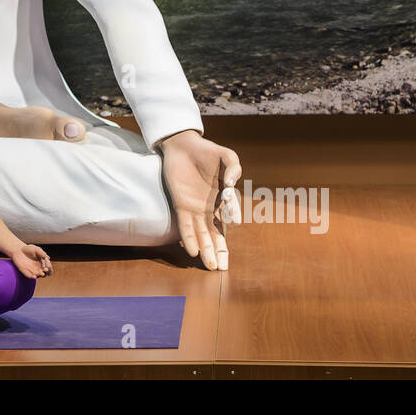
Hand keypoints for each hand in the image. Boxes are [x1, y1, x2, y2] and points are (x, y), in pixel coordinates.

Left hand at [10, 243, 51, 278]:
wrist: (18, 250)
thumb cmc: (28, 249)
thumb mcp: (36, 249)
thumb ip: (42, 253)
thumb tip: (48, 258)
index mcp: (42, 263)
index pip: (48, 267)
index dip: (49, 267)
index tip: (48, 265)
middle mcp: (38, 268)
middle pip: (44, 273)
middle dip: (46, 272)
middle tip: (46, 270)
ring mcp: (31, 270)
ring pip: (38, 275)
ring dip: (40, 275)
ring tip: (42, 273)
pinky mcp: (25, 271)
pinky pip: (29, 276)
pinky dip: (32, 277)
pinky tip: (34, 277)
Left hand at [159, 129, 242, 270]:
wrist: (183, 146)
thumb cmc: (207, 152)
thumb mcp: (227, 157)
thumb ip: (234, 168)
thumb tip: (231, 184)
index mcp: (222, 200)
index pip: (229, 219)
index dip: (232, 219)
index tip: (234, 221)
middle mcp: (209, 209)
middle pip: (215, 235)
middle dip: (220, 251)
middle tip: (223, 268)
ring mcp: (194, 209)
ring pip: (201, 234)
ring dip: (205, 250)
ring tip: (210, 265)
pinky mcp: (180, 205)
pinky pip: (185, 226)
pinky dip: (189, 238)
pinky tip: (193, 251)